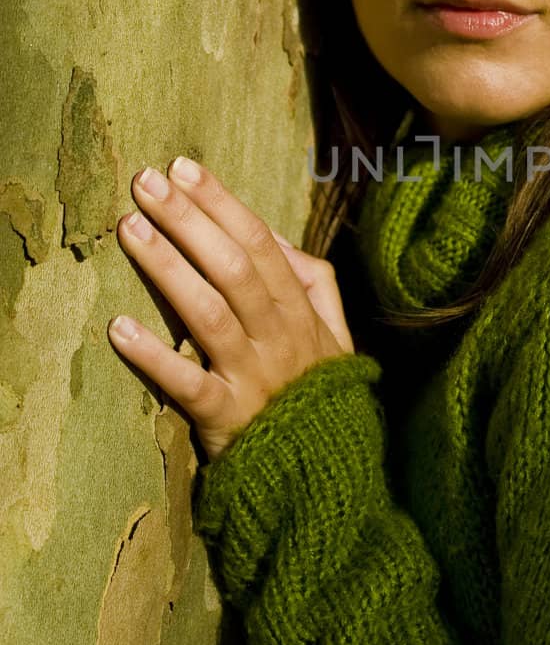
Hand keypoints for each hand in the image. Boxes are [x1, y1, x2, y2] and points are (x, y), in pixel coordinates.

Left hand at [108, 157, 353, 462]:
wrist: (326, 476)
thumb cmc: (319, 393)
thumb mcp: (333, 333)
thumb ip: (312, 281)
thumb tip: (275, 235)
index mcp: (301, 312)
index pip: (261, 244)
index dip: (222, 204)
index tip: (185, 168)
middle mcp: (279, 337)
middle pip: (234, 268)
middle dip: (189, 220)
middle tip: (147, 182)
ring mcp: (251, 376)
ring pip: (210, 313)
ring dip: (167, 268)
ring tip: (130, 229)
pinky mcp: (224, 418)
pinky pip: (188, 384)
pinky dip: (155, 356)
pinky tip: (120, 327)